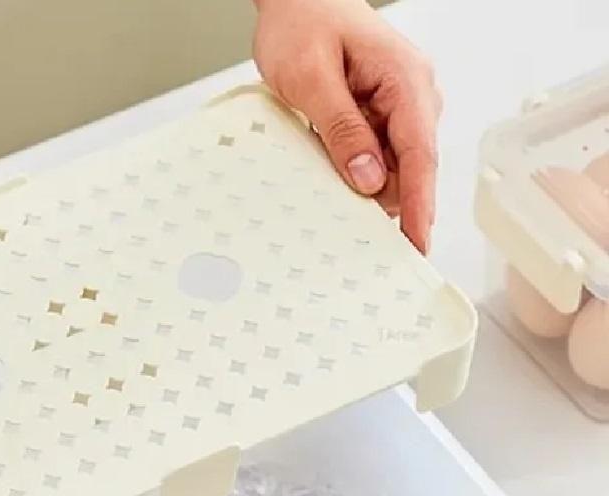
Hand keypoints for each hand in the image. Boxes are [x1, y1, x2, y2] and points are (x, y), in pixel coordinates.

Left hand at [253, 0, 441, 252]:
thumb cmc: (302, 23)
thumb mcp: (312, 78)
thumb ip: (341, 128)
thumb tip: (368, 179)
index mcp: (405, 80)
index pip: (421, 156)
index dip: (419, 207)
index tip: (416, 245)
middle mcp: (413, 94)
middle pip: (411, 169)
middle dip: (387, 203)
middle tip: (355, 234)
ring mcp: (399, 105)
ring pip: (393, 167)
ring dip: (364, 185)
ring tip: (329, 182)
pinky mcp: (381, 115)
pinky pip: (376, 155)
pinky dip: (356, 171)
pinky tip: (331, 172)